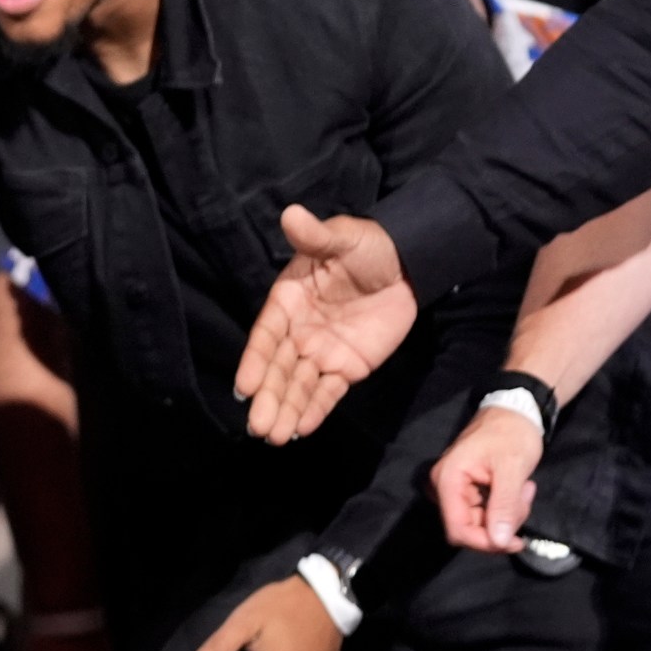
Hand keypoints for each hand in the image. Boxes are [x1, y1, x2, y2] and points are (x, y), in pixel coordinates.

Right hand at [236, 207, 414, 445]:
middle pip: (278, 368)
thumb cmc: (367, 247)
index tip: (244, 386)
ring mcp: (321, 351)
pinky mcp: (347, 368)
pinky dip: (315, 410)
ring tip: (273, 436)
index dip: (255, 360)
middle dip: (268, 396)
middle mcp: (298, 330)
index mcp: (288, 300)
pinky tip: (301, 428)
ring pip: (299, 385)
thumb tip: (292, 214)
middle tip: (258, 426)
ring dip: (285, 409)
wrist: (406, 265)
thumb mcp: (342, 237)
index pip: (266, 335)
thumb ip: (315, 235)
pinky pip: (327, 392)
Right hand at [432, 406, 543, 552]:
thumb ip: (504, 505)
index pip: (458, 530)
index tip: (514, 540)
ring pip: (481, 524)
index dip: (484, 542)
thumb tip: (499, 542)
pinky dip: (506, 508)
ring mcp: (457, 489)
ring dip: (508, 515)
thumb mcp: (512, 469)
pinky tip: (519, 489)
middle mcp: (445, 487)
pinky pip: (486, 513)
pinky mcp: (469, 490)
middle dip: (502, 524)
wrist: (516, 411)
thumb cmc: (512, 434)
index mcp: (448, 480)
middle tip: (525, 500)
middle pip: (470, 529)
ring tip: (525, 489)